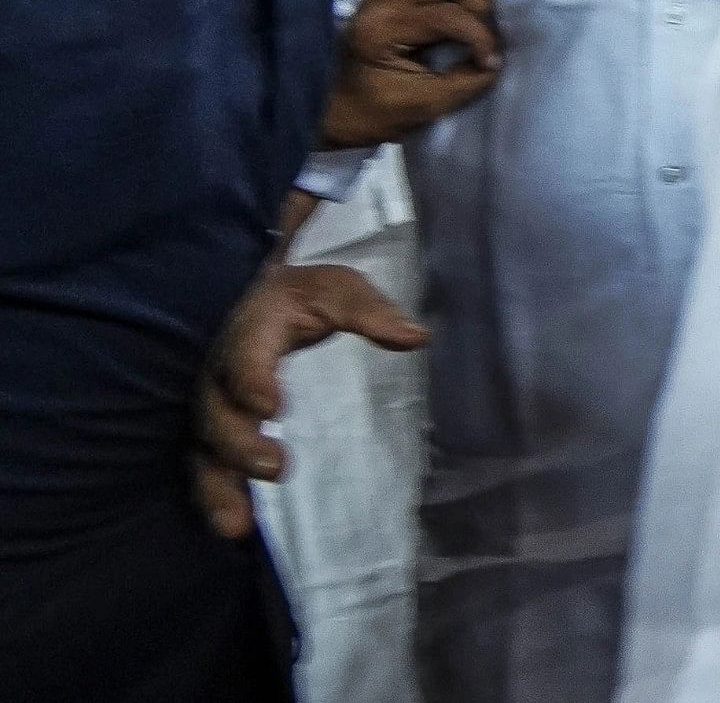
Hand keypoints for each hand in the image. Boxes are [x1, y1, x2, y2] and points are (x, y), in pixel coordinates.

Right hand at [192, 262, 426, 536]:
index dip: (252, 379)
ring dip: (218, 488)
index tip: (272, 406)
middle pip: (216, 412)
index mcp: (251, 329)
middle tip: (275, 467)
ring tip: (237, 525)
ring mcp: (216, 405)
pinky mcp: (219, 431)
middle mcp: (221, 372)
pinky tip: (235, 529)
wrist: (256, 296)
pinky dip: (217, 499)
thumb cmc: (303, 296)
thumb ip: (371, 311)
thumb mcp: (337, 289)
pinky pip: (209, 467)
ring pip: (203, 450)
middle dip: (239, 444)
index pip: (244, 354)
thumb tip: (417, 337)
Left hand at [323, 0, 501, 147]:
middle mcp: (382, 1)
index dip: (482, 39)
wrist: (323, 115)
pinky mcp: (390, 1)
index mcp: (383, 28)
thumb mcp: (421, 107)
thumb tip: (495, 62)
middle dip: (480, 6)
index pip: (448, 16)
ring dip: (470, 1)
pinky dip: (457, 2)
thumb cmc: (367, 116)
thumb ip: (465, 81)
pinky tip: (462, 28)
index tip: (492, 65)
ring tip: (478, 33)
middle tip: (489, 39)